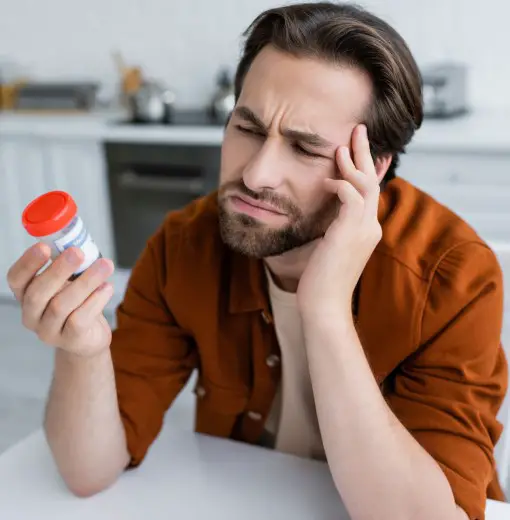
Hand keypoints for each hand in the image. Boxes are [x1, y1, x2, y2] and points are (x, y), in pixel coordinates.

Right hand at [7, 243, 114, 356]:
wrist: (88, 338)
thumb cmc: (76, 304)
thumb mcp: (68, 283)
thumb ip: (69, 266)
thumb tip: (80, 242)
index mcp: (26, 295)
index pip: (16, 279)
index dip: (27, 263)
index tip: (44, 246)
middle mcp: (31, 315)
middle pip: (38, 292)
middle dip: (59, 270)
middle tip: (77, 252)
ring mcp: (48, 331)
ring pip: (61, 305)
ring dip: (86, 282)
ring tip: (105, 265)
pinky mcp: (69, 340)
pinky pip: (80, 319)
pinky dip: (95, 300)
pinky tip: (107, 287)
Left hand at [297, 124, 381, 317]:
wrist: (324, 306)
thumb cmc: (322, 281)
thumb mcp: (330, 250)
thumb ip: (334, 230)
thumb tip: (326, 217)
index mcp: (366, 231)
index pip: (370, 192)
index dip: (368, 169)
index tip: (361, 151)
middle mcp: (370, 227)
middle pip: (372, 181)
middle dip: (365, 153)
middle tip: (358, 128)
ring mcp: (364, 230)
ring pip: (366, 184)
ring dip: (353, 162)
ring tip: (341, 145)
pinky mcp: (350, 232)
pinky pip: (350, 196)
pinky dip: (339, 184)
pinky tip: (325, 181)